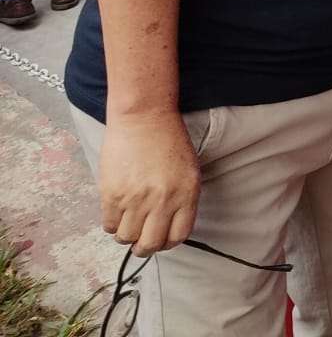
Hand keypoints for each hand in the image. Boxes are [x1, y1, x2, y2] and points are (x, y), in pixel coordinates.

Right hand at [97, 112, 201, 256]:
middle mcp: (163, 200)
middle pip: (151, 244)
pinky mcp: (113, 195)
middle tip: (140, 241)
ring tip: (128, 224)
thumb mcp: (188, 170)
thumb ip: (182, 198)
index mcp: (187, 194)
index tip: (161, 239)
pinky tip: (117, 213)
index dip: (168, 243)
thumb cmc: (169, 140)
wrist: (144, 118)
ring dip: (126, 235)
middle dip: (145, 248)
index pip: (178, 236)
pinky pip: (110, 225)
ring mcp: (137, 199)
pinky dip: (112, 224)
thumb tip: (169, 225)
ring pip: (127, 238)